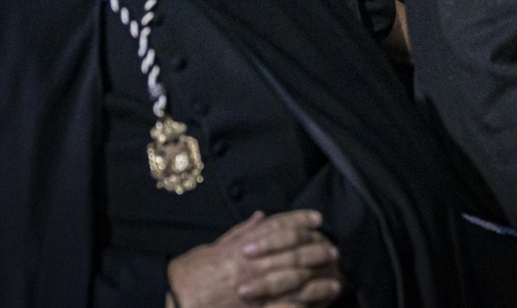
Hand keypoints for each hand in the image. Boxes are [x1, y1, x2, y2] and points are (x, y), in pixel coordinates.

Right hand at [168, 210, 343, 307]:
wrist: (181, 298)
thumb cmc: (193, 272)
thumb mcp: (215, 246)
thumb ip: (241, 232)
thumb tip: (260, 217)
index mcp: (244, 246)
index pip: (278, 227)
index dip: (300, 220)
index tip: (317, 219)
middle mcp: (253, 263)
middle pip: (292, 252)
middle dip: (315, 250)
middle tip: (333, 250)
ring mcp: (256, 287)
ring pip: (294, 280)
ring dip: (317, 280)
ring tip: (335, 280)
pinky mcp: (258, 307)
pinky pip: (286, 306)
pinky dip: (304, 305)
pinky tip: (319, 306)